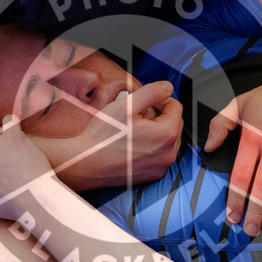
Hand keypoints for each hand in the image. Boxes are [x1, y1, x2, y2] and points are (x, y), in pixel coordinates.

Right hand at [55, 80, 182, 187]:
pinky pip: (159, 155)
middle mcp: (168, 154)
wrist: (86, 163)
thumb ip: (151, 92)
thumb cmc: (104, 136)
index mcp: (166, 134)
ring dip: (156, 130)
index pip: (175, 107)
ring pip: (167, 140)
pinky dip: (151, 146)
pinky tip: (132, 142)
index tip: (146, 100)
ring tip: (134, 127)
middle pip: (174, 124)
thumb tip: (167, 86)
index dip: (161, 98)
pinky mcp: (152, 175)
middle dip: (159, 114)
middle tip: (137, 112)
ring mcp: (160, 167)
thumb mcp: (126, 106)